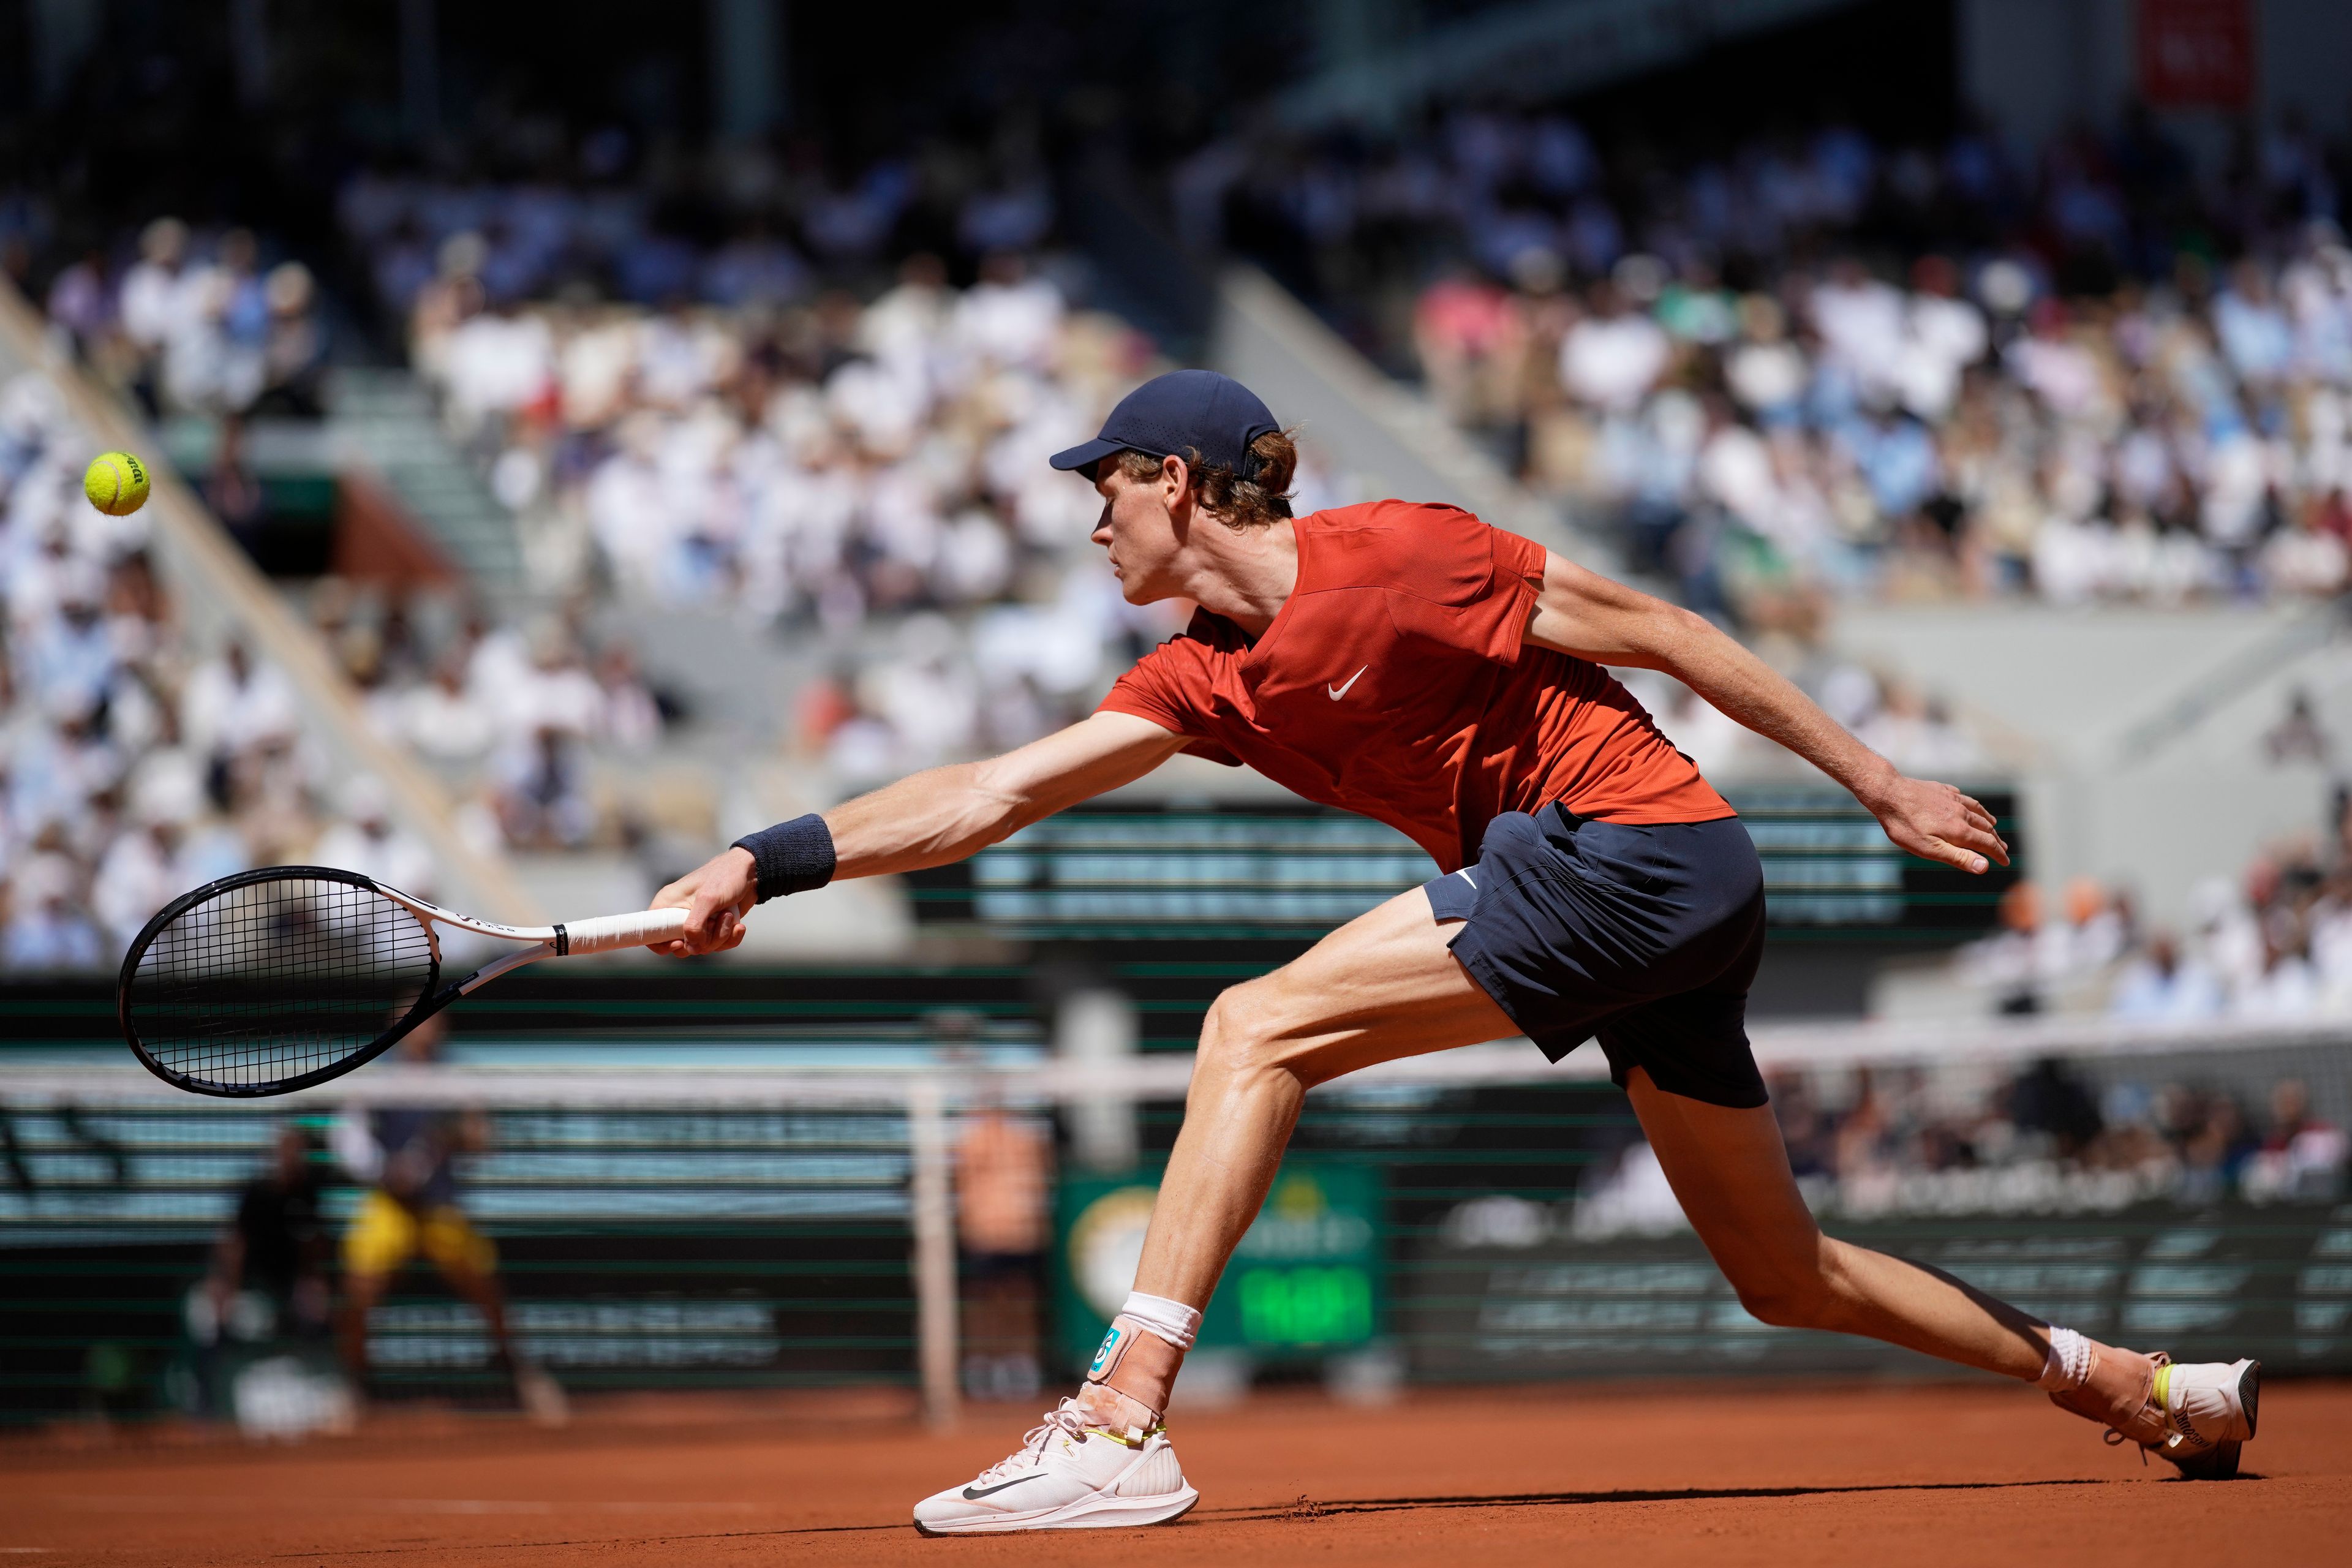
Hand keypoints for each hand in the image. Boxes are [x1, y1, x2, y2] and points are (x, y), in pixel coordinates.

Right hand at [651, 846, 756, 956]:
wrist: (750, 873)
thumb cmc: (725, 877)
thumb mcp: (708, 898)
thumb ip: (694, 924)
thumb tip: (691, 946)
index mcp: (667, 904)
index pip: (650, 934)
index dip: (661, 946)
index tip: (680, 943)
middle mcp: (678, 916)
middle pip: (681, 947)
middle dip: (702, 942)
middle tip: (715, 923)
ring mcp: (697, 923)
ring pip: (702, 947)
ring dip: (720, 936)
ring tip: (729, 915)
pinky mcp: (713, 928)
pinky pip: (718, 945)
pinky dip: (731, 938)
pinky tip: (738, 926)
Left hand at [1865, 775, 2009, 873]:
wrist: (1888, 793)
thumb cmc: (1905, 825)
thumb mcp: (1929, 849)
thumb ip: (1958, 857)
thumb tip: (1985, 867)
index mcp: (1960, 831)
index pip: (1987, 844)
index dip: (1998, 854)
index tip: (2006, 861)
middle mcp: (1961, 813)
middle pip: (1985, 828)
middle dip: (1995, 839)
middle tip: (2003, 847)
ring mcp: (1952, 799)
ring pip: (1977, 810)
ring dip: (1988, 820)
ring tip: (1994, 825)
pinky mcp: (1941, 790)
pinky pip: (1964, 797)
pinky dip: (1973, 804)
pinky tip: (1970, 805)